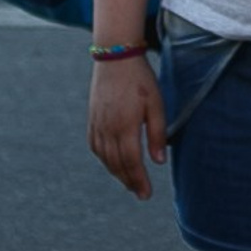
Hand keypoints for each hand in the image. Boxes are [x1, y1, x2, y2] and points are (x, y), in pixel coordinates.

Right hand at [87, 54, 167, 198]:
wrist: (115, 56)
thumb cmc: (140, 79)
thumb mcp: (156, 103)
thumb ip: (157, 133)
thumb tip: (158, 162)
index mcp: (125, 126)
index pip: (132, 162)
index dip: (139, 180)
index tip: (146, 194)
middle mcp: (108, 128)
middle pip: (117, 164)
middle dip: (129, 181)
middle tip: (140, 193)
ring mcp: (97, 124)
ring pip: (105, 158)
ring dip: (117, 173)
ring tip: (129, 182)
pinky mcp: (92, 119)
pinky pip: (95, 146)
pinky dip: (104, 159)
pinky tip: (112, 163)